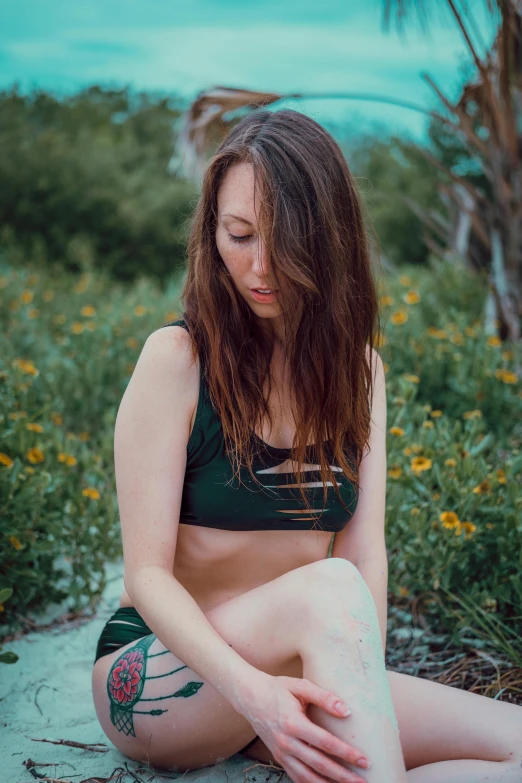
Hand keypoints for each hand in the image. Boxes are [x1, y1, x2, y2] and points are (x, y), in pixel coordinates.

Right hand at [236, 673, 369, 782]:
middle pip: (319, 765)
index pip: (326, 743)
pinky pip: (296, 777)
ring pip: (307, 777)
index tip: (365, 760)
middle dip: (343, 775)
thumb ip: (324, 697)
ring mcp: (281, 753)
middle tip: (363, 781)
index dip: (347, 753)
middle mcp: (286, 742)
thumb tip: (346, 711)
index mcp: (293, 723)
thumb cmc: (278, 688)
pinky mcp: (278, 758)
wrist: (250, 696)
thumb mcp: (300, 686)